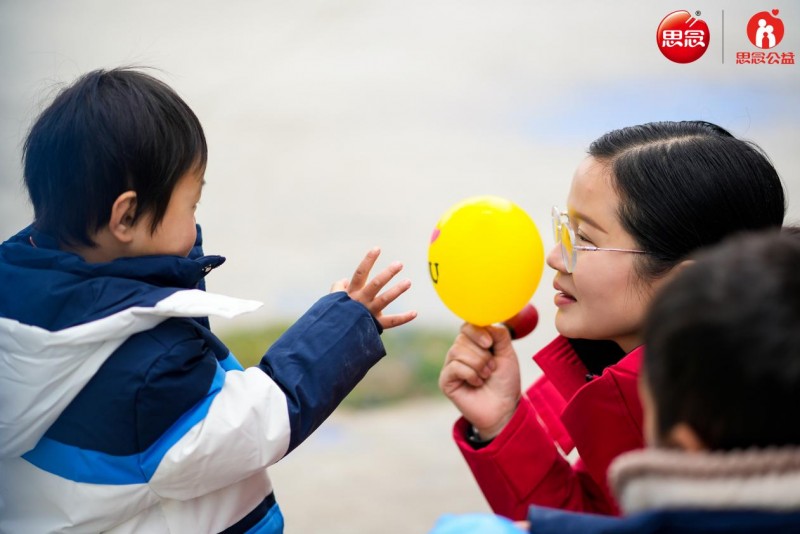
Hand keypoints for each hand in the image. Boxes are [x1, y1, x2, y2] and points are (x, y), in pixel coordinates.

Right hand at [330, 247, 416, 329]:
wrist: (333, 338)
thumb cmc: (334, 317)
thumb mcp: (332, 301)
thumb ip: (338, 289)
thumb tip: (344, 281)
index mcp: (352, 293)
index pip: (360, 273)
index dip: (368, 261)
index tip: (377, 249)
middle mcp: (361, 301)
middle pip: (375, 284)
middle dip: (387, 273)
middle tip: (399, 264)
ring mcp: (369, 313)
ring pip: (384, 300)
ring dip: (397, 290)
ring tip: (408, 282)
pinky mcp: (375, 325)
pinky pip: (391, 322)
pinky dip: (404, 318)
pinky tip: (415, 313)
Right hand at [439, 323, 520, 438]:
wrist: (505, 407)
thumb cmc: (505, 381)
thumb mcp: (507, 353)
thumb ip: (499, 334)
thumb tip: (486, 322)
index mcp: (473, 343)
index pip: (467, 326)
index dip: (478, 332)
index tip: (490, 344)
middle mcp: (459, 352)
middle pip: (462, 339)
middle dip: (482, 354)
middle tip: (491, 368)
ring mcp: (450, 366)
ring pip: (457, 351)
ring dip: (478, 364)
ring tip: (486, 376)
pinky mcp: (446, 380)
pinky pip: (455, 367)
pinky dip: (470, 374)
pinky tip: (477, 383)